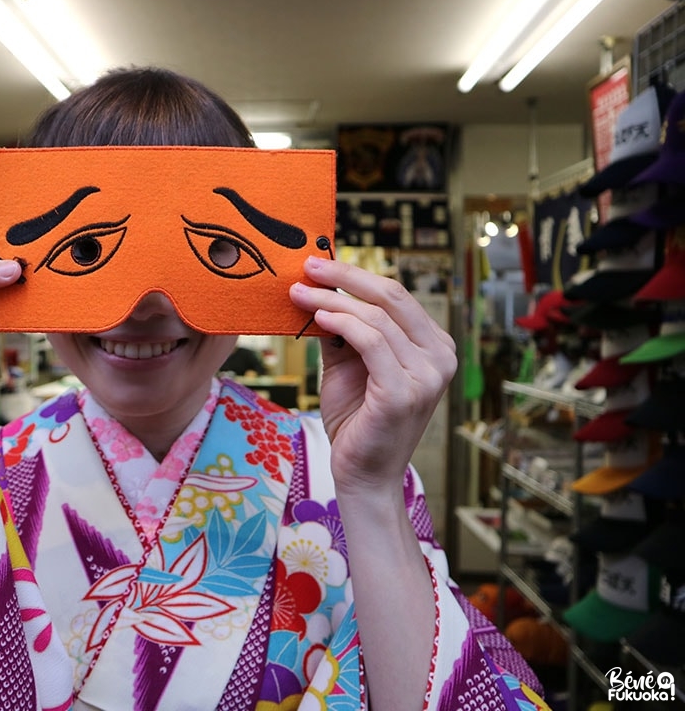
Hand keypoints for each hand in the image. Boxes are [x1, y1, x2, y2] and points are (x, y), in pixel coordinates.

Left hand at [289, 256, 455, 496]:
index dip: (356, 275)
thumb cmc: (356, 420)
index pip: (396, 295)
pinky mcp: (405, 392)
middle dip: (345, 277)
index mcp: (433, 345)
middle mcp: (440, 356)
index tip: (319, 263)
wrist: (362, 474)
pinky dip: (341, 323)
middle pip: (391, 296)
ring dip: (331, 300)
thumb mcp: (349, 365)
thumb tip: (316, 289)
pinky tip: (316, 318)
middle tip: (307, 264)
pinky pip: (371, 342)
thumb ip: (342, 330)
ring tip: (298, 293)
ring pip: (377, 318)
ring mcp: (428, 375)